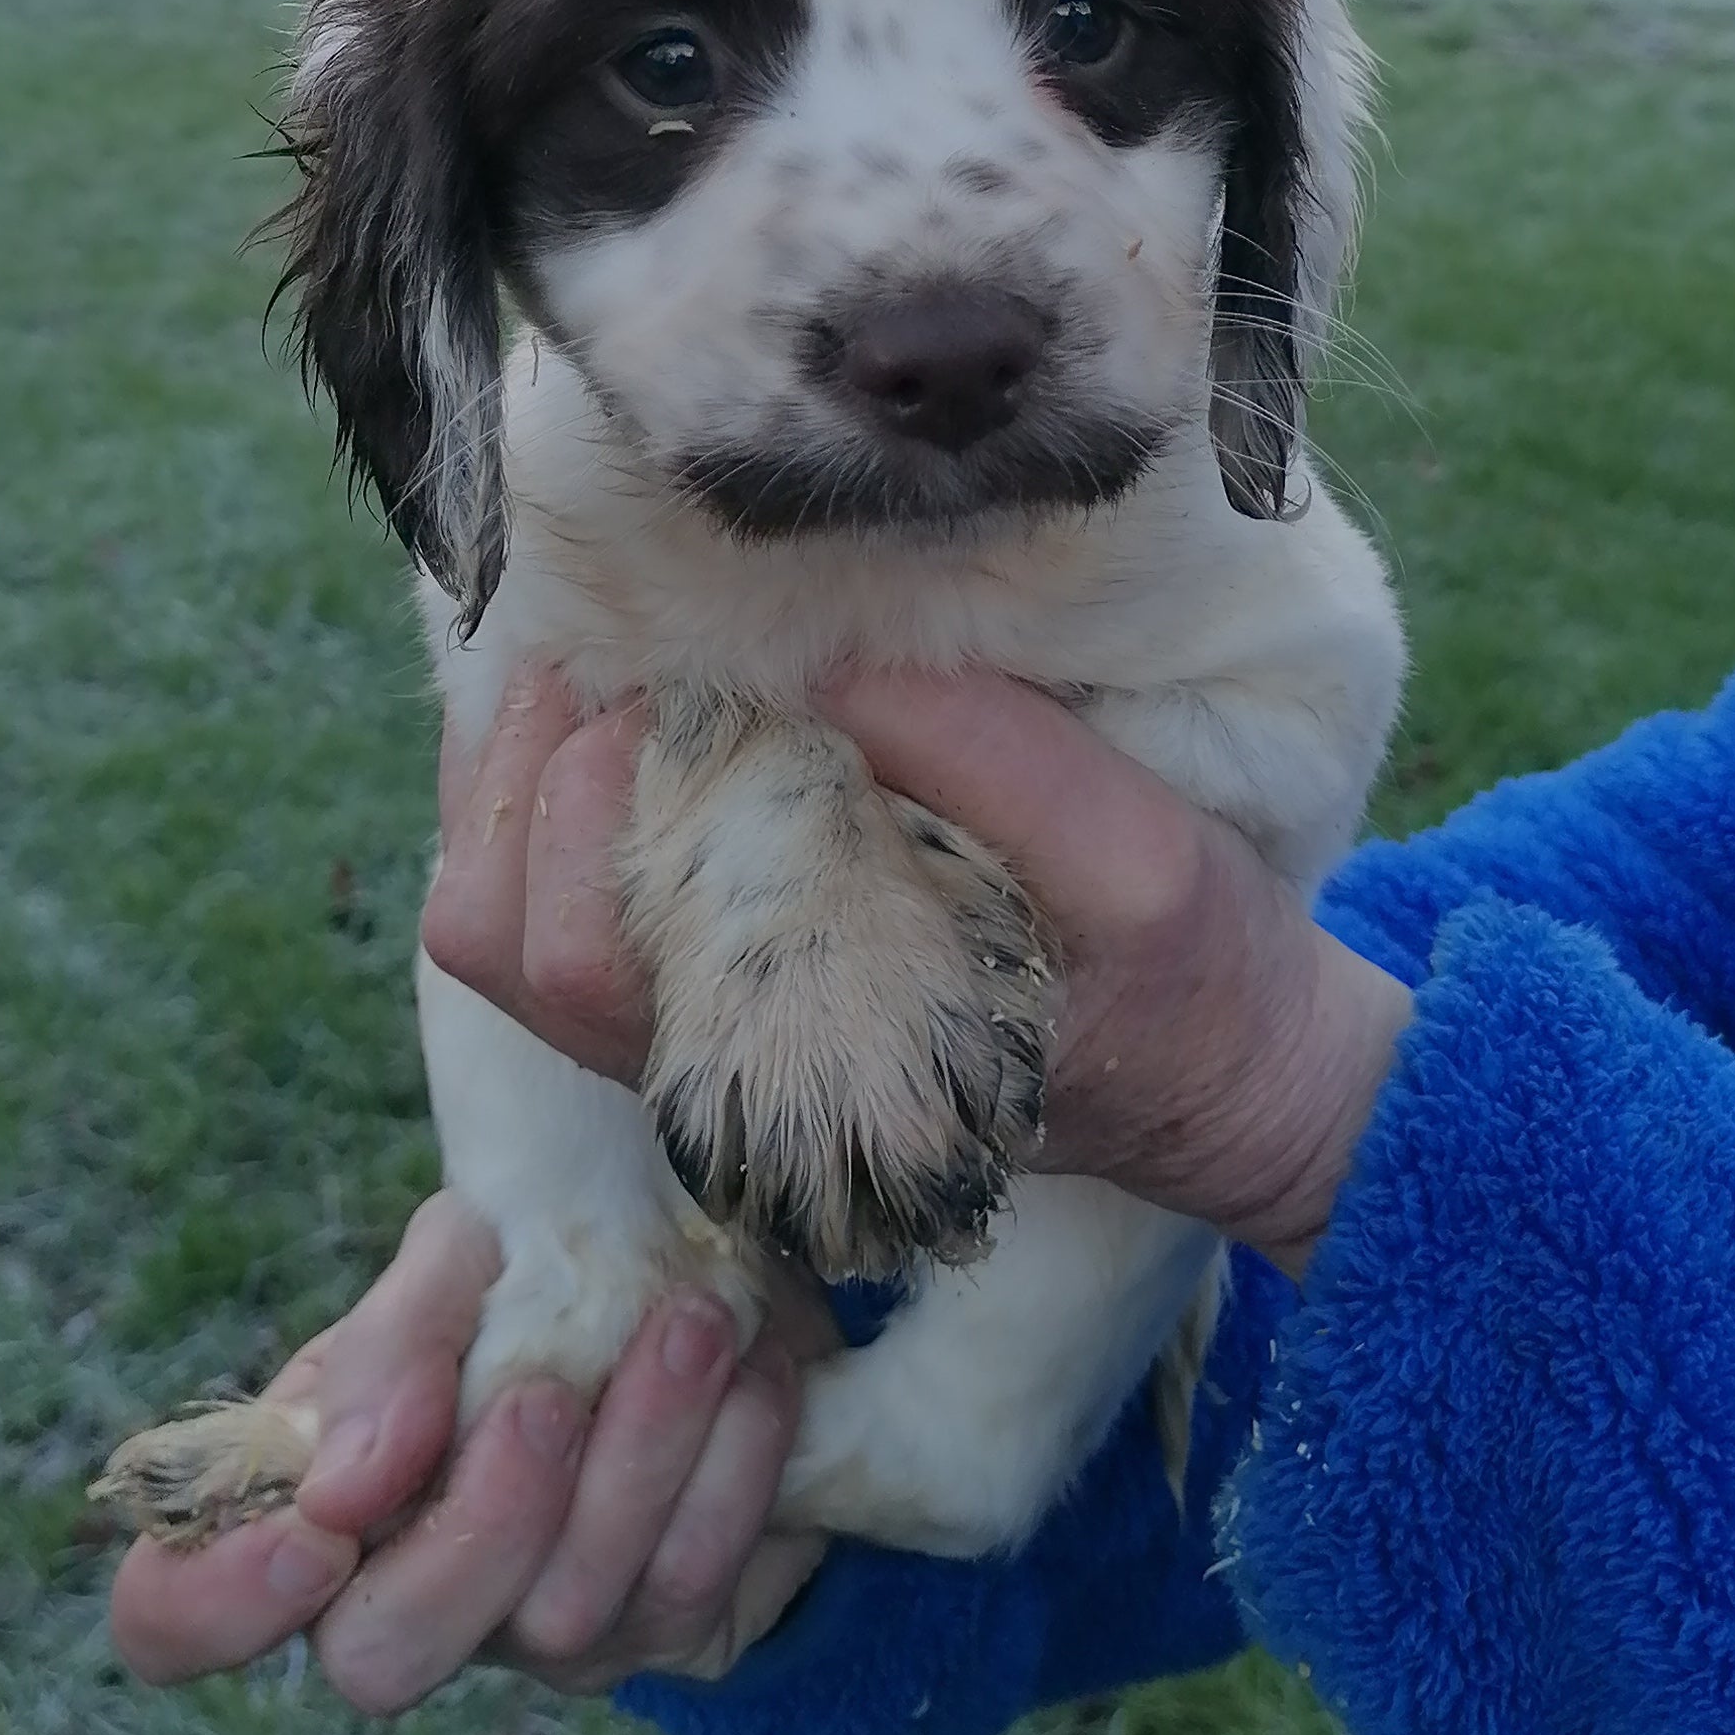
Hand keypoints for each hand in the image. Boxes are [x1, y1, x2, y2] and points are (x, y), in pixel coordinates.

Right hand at [106, 1192, 827, 1712]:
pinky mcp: (658, 1633)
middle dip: (477, 1528)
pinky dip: (731, 1469)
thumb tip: (346, 1481)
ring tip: (694, 1324)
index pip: (174, 1617)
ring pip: (562, 1622)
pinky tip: (754, 1373)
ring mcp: (531, 1636)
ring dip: (640, 1459)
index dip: (212, 1604)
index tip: (319, 1523)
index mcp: (306, 1499)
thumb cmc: (538, 1273)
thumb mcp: (456, 1263)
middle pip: (379, 1662)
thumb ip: (395, 1341)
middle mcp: (400, 1595)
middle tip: (548, 1395)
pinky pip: (690, 1590)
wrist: (700, 1278)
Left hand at [421, 665, 1410, 1282]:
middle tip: (605, 658)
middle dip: (518, 777)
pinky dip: (560, 802)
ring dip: (517, 788)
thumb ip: (993, 763)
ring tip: (595, 670)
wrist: (1230, 1076)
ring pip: (510, 933)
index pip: (574, 961)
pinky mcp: (730, 995)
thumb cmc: (1190, 976)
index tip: (647, 679)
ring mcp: (711, 1040)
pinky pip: (576, 909)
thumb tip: (830, 672)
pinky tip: (622, 708)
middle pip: (504, 946)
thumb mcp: (1142, 859)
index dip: (569, 801)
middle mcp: (722, 1076)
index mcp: (799, 1072)